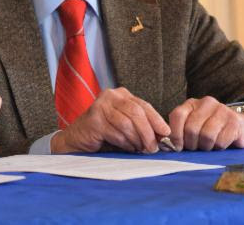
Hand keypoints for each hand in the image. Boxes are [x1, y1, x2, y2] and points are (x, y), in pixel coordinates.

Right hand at [51, 87, 169, 153]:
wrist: (77, 140)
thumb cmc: (105, 134)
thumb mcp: (127, 126)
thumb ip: (142, 126)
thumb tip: (164, 135)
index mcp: (121, 95)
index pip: (143, 105)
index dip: (156, 119)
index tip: (166, 133)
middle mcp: (110, 96)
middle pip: (136, 112)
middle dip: (148, 132)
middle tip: (152, 148)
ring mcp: (100, 106)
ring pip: (127, 123)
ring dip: (136, 139)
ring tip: (138, 149)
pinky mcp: (94, 119)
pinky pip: (115, 132)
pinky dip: (124, 143)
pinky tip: (125, 147)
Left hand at [168, 96, 243, 150]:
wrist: (239, 125)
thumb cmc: (209, 129)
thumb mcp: (192, 126)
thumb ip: (178, 133)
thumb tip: (165, 146)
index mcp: (192, 103)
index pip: (178, 116)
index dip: (175, 134)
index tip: (177, 147)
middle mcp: (207, 103)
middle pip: (192, 129)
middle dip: (191, 144)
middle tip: (195, 148)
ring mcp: (222, 110)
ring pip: (206, 136)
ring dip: (205, 147)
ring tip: (207, 146)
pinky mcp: (235, 122)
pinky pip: (221, 141)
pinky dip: (218, 148)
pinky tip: (219, 145)